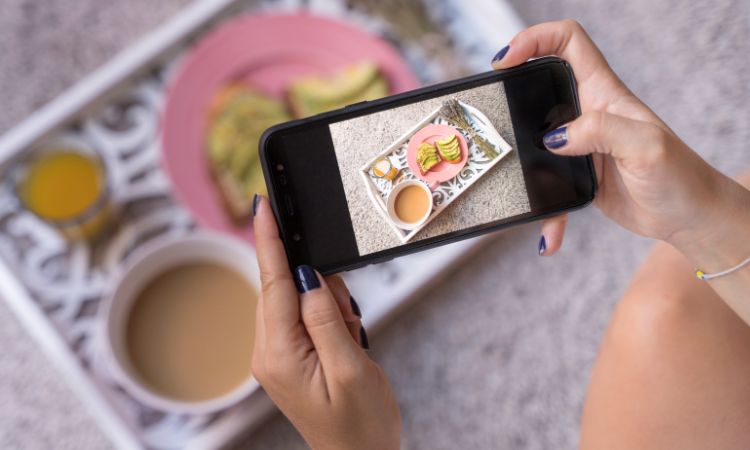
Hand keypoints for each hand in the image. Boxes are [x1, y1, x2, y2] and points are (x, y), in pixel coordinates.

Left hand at [251, 196, 400, 449]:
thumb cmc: (360, 425)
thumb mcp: (351, 367)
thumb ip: (326, 316)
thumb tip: (306, 273)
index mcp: (279, 354)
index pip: (272, 282)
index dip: (269, 239)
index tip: (263, 205)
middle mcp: (269, 352)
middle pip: (283, 287)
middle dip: (319, 284)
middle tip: (348, 317)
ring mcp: (277, 356)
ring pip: (297, 300)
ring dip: (328, 305)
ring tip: (350, 339)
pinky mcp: (289, 357)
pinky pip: (305, 316)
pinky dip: (329, 316)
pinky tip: (345, 339)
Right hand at [491, 20, 746, 254]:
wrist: (688, 218)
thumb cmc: (679, 176)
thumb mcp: (645, 146)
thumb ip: (601, 130)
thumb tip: (554, 138)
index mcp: (604, 94)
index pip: (568, 43)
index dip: (535, 40)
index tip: (507, 59)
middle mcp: (588, 114)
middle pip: (541, 84)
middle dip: (513, 89)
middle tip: (492, 105)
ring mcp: (580, 146)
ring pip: (535, 140)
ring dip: (519, 158)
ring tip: (503, 171)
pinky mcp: (576, 177)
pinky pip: (549, 193)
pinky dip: (547, 217)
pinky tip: (549, 240)